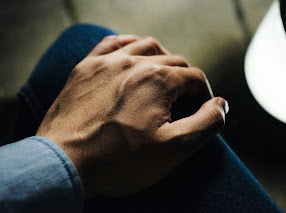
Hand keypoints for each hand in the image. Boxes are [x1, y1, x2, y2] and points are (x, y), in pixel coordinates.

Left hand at [36, 35, 227, 197]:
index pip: (196, 79)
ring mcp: (107, 62)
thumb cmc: (118, 161)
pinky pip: (114, 43)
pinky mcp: (86, 67)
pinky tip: (134, 55)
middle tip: (183, 104)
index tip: (201, 113)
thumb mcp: (173, 149)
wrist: (64, 164)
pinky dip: (130, 46)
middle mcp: (134, 62)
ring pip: (147, 46)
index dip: (205, 97)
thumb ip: (206, 123)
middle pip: (175, 62)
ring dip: (163, 59)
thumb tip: (221, 105)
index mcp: (158, 80)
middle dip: (186, 82)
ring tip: (165, 78)